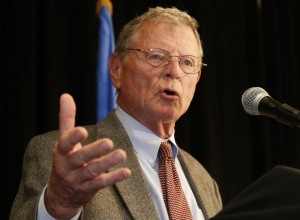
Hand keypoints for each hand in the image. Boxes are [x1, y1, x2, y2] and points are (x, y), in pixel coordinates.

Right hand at [45, 94, 130, 218]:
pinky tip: (126, 171)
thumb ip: (66, 119)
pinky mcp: (88, 189)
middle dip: (94, 150)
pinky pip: (101, 183)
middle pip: (80, 158)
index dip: (73, 138)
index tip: (83, 131)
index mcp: (61, 152)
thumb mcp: (63, 141)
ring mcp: (78, 179)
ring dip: (107, 163)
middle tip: (109, 142)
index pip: (65, 144)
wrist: (60, 194)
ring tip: (122, 154)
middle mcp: (68, 166)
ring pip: (92, 171)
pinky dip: (114, 178)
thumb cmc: (65, 160)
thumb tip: (65, 95)